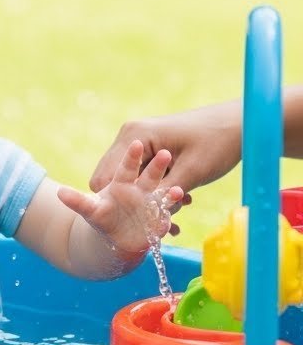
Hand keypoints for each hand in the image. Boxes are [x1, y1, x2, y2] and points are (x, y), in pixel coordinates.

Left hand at [58, 141, 183, 258]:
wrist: (118, 241)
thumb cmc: (103, 221)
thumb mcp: (90, 212)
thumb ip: (78, 202)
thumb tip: (60, 195)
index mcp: (122, 181)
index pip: (127, 165)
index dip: (131, 156)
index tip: (136, 144)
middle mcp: (139, 188)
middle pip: (150, 173)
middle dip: (157, 165)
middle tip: (167, 154)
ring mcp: (152, 200)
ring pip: (163, 190)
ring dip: (170, 191)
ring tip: (179, 192)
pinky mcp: (160, 215)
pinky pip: (169, 209)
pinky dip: (172, 208)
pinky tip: (182, 208)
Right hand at [89, 103, 242, 228]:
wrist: (240, 124)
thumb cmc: (217, 142)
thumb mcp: (190, 173)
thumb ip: (162, 196)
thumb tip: (141, 219)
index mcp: (134, 136)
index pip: (103, 179)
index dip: (116, 204)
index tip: (138, 220)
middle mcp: (131, 137)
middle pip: (113, 182)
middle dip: (135, 203)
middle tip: (164, 219)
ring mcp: (141, 142)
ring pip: (132, 182)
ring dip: (150, 199)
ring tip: (177, 212)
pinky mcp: (153, 149)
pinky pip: (145, 176)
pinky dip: (157, 191)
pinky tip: (179, 203)